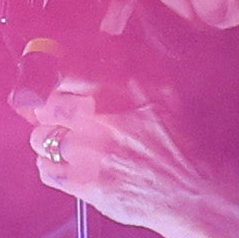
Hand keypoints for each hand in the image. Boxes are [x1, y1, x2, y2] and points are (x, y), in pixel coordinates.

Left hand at [21, 76, 238, 237]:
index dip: (54, 76)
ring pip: (41, 137)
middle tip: (59, 114)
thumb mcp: (166, 88)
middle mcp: (99, 114)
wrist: (197, 192)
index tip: (54, 80)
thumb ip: (132, 63)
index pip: (63, 69)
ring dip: (49, 138)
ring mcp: (88, 150)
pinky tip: (67, 166)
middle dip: (49, 107)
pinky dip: (52, 167)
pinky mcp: (83, 183)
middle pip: (45, 102)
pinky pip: (46, 170)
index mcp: (119, 85)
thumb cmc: (186, 141)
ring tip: (65, 143)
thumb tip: (102, 45)